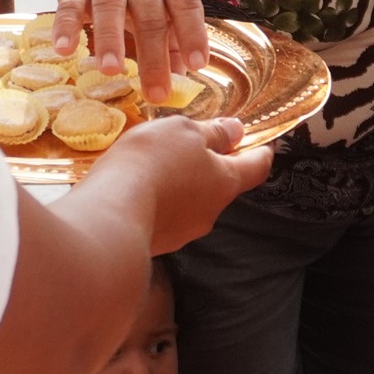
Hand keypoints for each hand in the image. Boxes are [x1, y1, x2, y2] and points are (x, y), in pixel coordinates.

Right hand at [50, 0, 208, 102]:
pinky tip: (65, 50)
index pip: (185, 2)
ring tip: (111, 71)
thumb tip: (182, 73)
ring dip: (111, 38)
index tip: (197, 65)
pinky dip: (66, 27)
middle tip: (157, 93)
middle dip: (153, 55)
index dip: (192, 32)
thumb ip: (173, 32)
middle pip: (149, 14)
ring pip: (110, 5)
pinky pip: (70, 5)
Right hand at [87, 115, 271, 253]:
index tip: (262, 141)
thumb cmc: (152, 163)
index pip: (257, 166)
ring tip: (153, 163)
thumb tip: (236, 131)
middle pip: (221, 184)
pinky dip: (158, 198)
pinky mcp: (157, 242)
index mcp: (226, 182)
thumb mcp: (183, 131)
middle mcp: (211, 212)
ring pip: (190, 200)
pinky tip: (136, 186)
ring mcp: (184, 232)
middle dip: (210, 164)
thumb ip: (212, 132)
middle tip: (191, 144)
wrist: (110, 215)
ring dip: (180, 182)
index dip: (261, 150)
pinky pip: (164, 214)